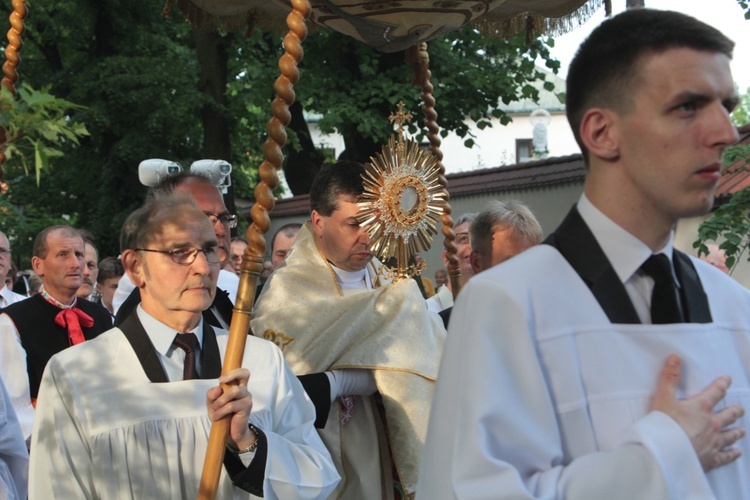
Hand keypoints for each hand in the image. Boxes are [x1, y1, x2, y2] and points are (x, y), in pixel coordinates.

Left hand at [206, 368, 255, 450]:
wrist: (230, 433)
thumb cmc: (222, 415)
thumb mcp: (213, 404)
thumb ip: (212, 395)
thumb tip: (217, 389)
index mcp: (237, 386)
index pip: (241, 372)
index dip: (232, 372)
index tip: (220, 380)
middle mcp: (244, 389)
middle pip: (245, 373)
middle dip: (232, 375)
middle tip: (221, 381)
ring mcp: (247, 398)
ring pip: (234, 391)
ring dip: (220, 400)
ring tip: (215, 409)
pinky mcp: (246, 407)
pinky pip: (231, 405)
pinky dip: (221, 411)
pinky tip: (217, 417)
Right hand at [650, 354, 744, 470]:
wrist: (666, 453)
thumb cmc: (663, 425)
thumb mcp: (663, 397)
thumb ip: (670, 377)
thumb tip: (675, 358)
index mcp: (701, 407)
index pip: (716, 392)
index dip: (722, 384)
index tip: (727, 380)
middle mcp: (712, 424)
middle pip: (729, 415)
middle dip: (735, 410)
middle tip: (739, 409)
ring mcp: (714, 442)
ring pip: (730, 435)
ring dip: (736, 431)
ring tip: (741, 430)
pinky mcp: (711, 458)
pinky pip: (726, 456)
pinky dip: (732, 454)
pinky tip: (736, 453)